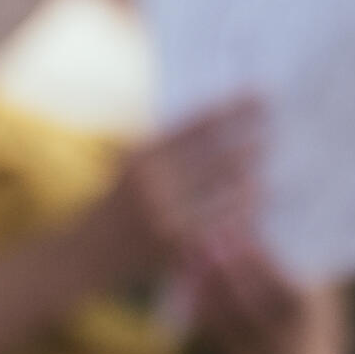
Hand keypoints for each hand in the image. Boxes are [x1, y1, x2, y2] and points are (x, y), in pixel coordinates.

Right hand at [93, 99, 263, 287]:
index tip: (258, 96)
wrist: (79, 257)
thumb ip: (166, 147)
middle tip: (276, 130)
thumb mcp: (129, 167)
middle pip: (217, 156)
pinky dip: (242, 212)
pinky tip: (259, 202)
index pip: (196, 125)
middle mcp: (151, 182)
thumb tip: (219, 120)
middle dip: (251, 142)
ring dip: (253, 178)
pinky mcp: (175, 246)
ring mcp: (163, 215)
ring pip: (225, 192)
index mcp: (141, 155)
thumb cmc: (111, 206)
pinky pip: (220, 224)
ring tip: (271, 165)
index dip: (231, 109)